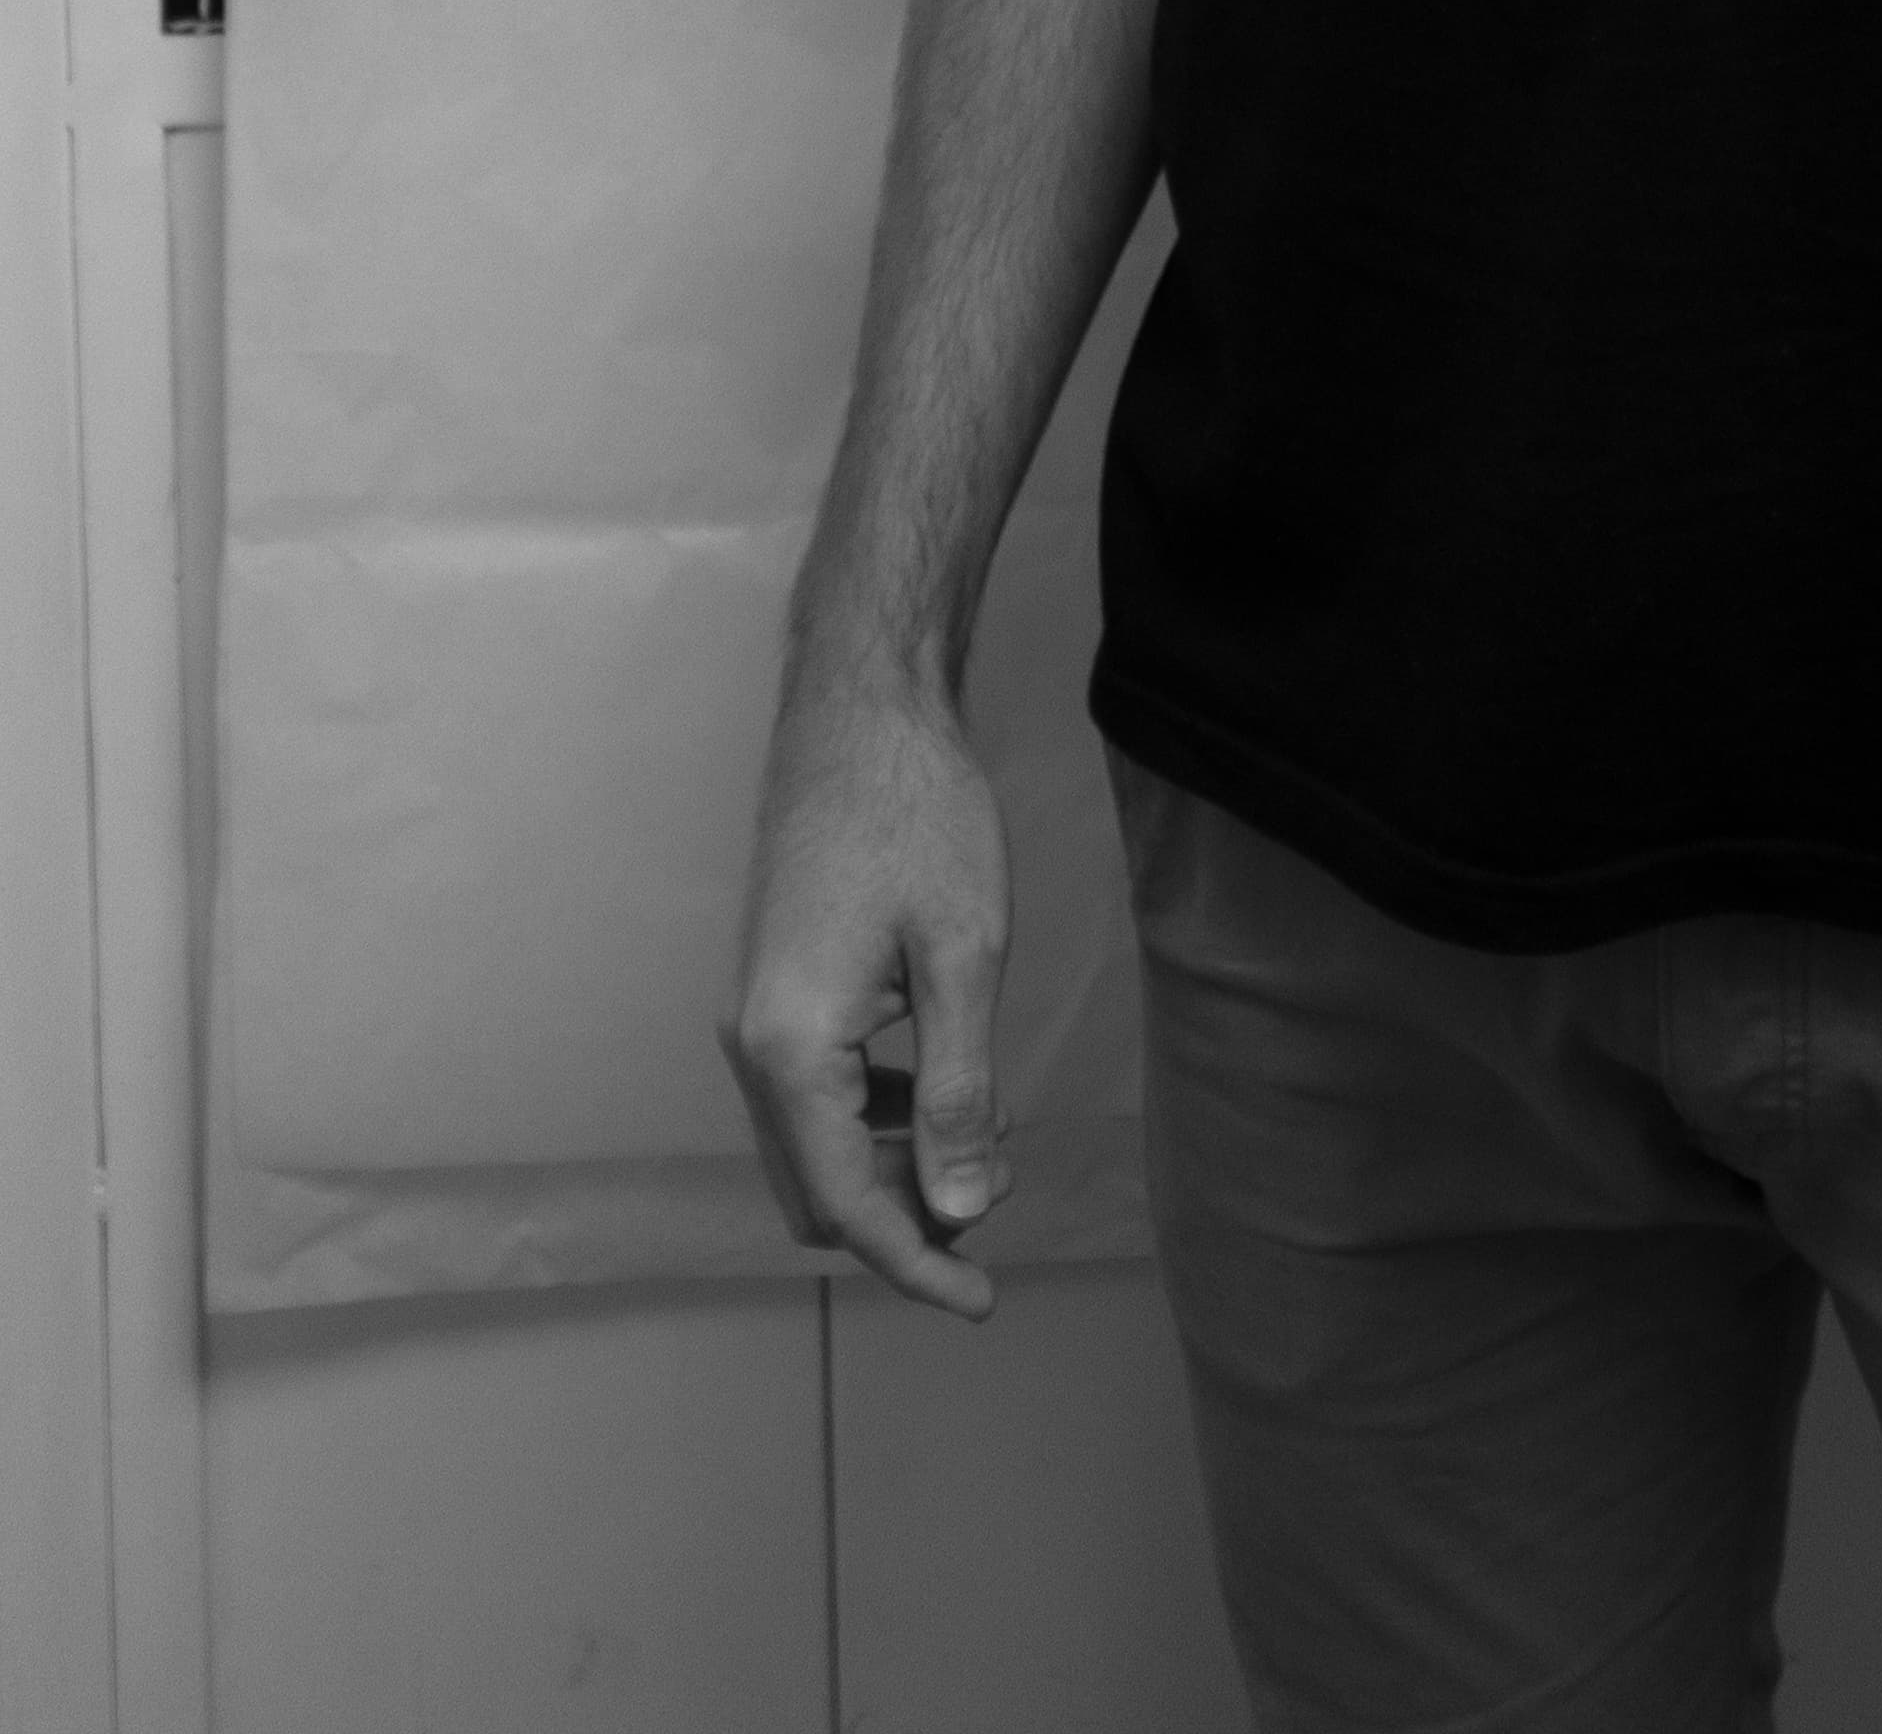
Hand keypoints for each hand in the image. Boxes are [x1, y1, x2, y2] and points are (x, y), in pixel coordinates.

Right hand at [723, 671, 1015, 1320]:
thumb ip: (959, 1093)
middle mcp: (751, 1045)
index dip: (919, 1265)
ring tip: (986, 1145)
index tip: (985, 1301)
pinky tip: (941, 1085)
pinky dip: (873, 1116)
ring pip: (812, 1147)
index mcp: (791, 1049)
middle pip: (817, 1192)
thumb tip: (961, 1212)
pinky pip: (812, 1093)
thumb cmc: (920, 819)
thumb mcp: (964, 958)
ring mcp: (754, 1015)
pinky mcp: (774, 988)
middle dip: (904, 1219)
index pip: (849, 1205)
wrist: (861, 712)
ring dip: (892, 1167)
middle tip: (997, 1201)